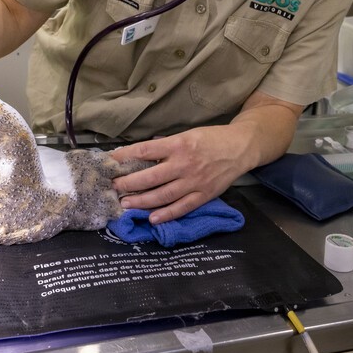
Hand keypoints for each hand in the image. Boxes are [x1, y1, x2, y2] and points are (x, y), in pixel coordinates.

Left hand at [109, 126, 256, 223]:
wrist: (241, 147)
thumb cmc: (211, 138)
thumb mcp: (187, 134)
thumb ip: (167, 146)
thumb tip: (144, 155)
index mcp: (179, 144)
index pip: (146, 150)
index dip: (127, 156)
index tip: (112, 160)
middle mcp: (184, 163)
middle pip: (151, 176)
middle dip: (129, 183)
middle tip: (114, 187)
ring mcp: (194, 181)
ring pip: (163, 195)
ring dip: (142, 201)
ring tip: (126, 204)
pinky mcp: (204, 195)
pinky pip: (182, 207)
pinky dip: (167, 214)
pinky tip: (152, 218)